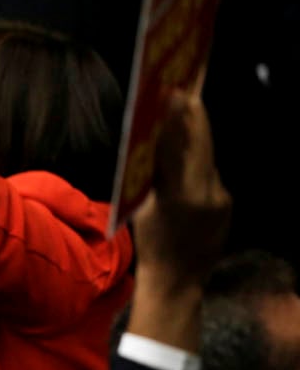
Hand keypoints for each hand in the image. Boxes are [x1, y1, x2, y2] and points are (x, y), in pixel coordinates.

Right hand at [128, 89, 230, 349]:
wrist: (178, 281)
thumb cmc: (150, 245)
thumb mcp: (143, 207)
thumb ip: (152, 174)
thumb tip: (152, 141)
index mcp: (182, 195)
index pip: (180, 147)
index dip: (178, 118)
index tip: (174, 92)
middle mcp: (208, 194)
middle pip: (201, 145)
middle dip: (192, 117)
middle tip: (184, 88)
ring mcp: (221, 199)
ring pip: (206, 158)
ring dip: (195, 136)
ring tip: (186, 112)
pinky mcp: (227, 203)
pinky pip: (209, 174)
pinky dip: (198, 159)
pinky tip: (189, 150)